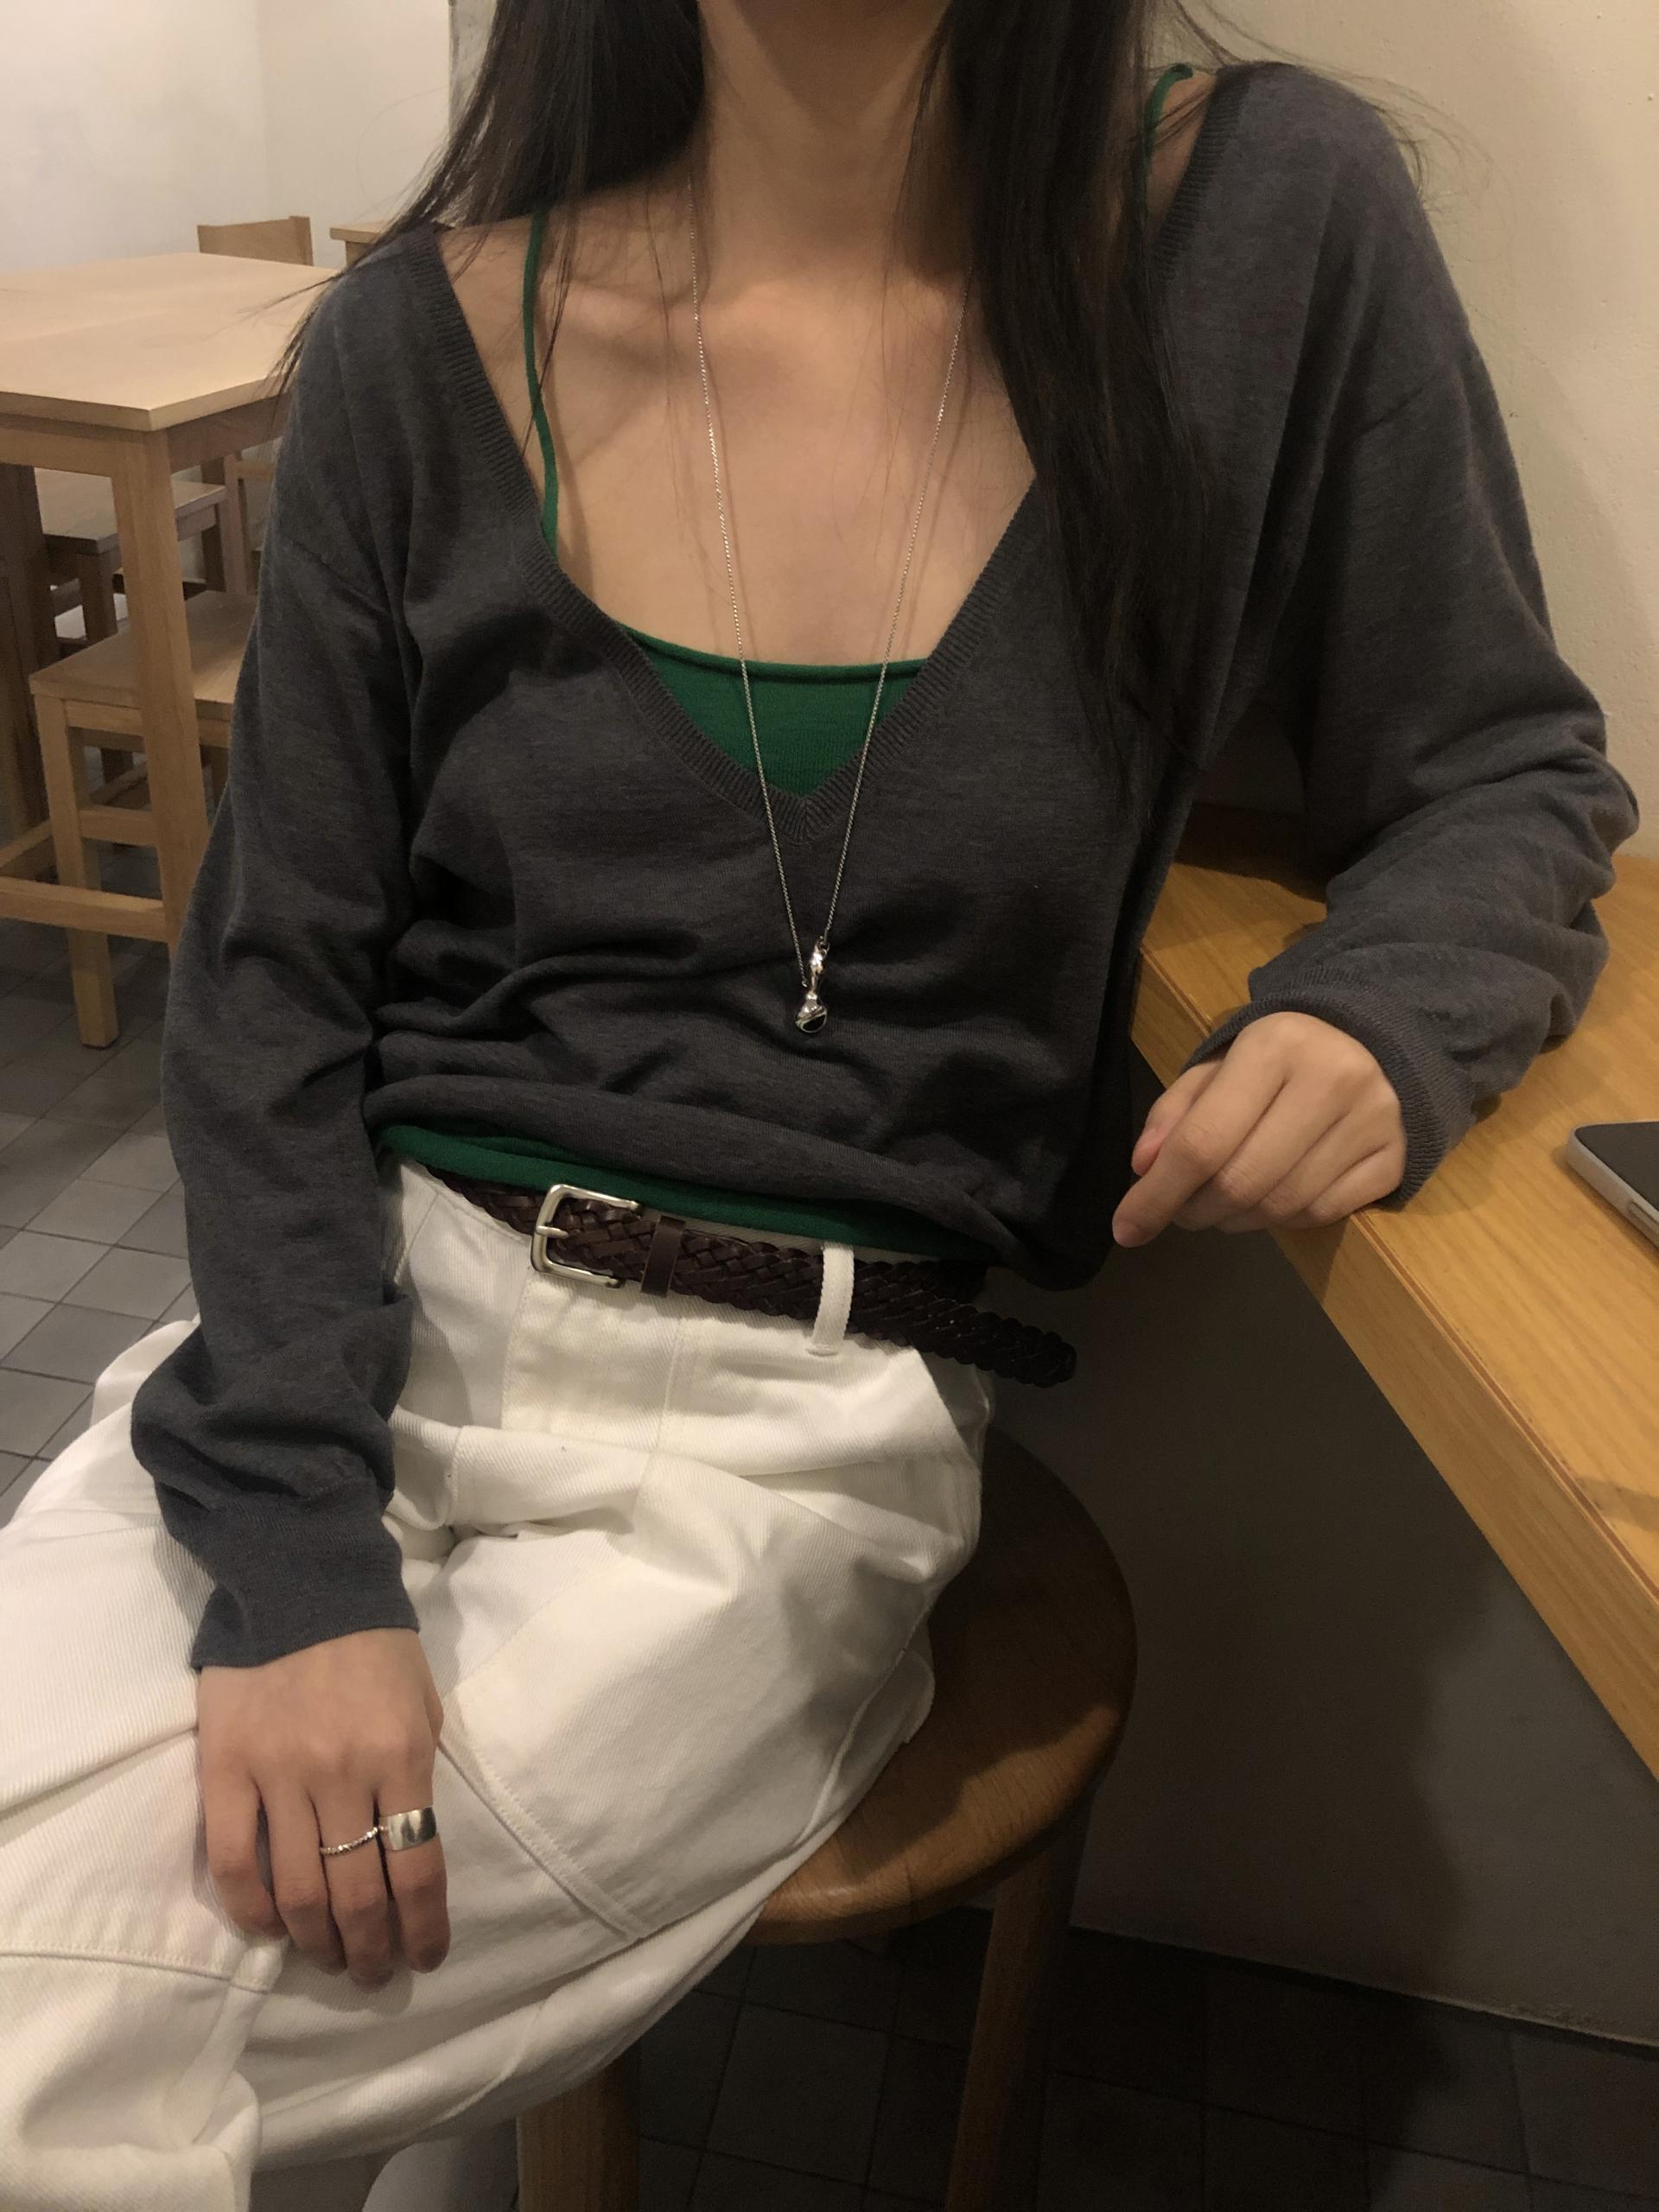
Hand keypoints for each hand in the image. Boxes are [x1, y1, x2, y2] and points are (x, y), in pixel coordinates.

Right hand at [198, 1627, 449, 1987]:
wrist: (300, 1583)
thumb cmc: (373, 1643)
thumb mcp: (422, 1702)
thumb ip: (419, 1773)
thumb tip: (412, 1849)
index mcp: (403, 1757)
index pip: (419, 1869)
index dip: (424, 1928)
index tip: (426, 1958)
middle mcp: (344, 1775)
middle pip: (359, 1895)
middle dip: (372, 1949)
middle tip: (374, 1973)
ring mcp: (280, 1775)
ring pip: (299, 1890)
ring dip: (318, 1943)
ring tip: (329, 1959)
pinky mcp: (225, 1770)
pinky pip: (235, 1861)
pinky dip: (252, 1910)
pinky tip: (269, 1930)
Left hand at [1112, 1011, 1406, 1245]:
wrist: (1377, 1043)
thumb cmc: (1282, 1056)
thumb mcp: (1222, 1064)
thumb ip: (1177, 1111)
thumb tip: (1145, 1168)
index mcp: (1275, 1047)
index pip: (1203, 1141)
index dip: (1158, 1194)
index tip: (1126, 1229)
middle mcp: (1330, 1081)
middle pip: (1241, 1181)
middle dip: (1194, 1211)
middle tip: (1180, 1213)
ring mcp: (1372, 1122)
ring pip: (1280, 1205)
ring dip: (1235, 1221)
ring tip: (1221, 1207)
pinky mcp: (1394, 1158)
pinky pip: (1321, 1214)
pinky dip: (1282, 1221)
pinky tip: (1269, 1202)